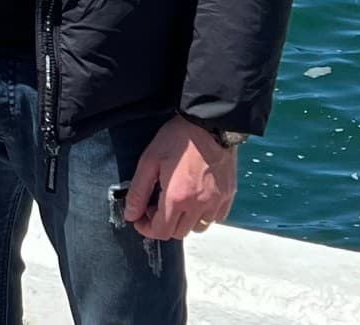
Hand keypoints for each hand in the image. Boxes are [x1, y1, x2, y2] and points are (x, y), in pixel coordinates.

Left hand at [122, 116, 236, 239]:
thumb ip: (138, 191)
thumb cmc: (178, 139)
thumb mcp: (150, 160)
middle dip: (162, 224)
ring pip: (197, 228)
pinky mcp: (228, 197)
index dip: (146, 228)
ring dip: (183, 221)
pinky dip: (202, 215)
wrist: (211, 125)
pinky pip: (215, 218)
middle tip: (155, 204)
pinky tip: (194, 199)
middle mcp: (199, 206)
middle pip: (178, 233)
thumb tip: (130, 215)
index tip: (140, 217)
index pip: (161, 232)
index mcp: (177, 198)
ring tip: (176, 202)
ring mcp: (216, 203)